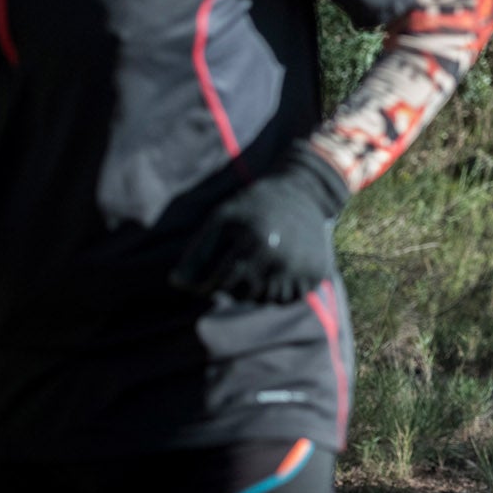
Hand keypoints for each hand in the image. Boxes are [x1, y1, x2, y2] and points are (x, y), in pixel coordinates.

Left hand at [171, 144, 348, 303]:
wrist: (305, 193)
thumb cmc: (254, 205)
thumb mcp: (221, 218)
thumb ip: (196, 251)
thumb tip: (176, 284)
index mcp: (252, 241)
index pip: (215, 284)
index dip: (205, 284)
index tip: (205, 277)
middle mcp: (279, 257)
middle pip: (240, 294)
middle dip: (232, 286)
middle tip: (238, 265)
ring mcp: (300, 268)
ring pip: (264, 300)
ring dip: (255, 289)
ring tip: (259, 264)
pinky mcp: (316, 276)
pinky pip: (286, 299)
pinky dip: (278, 291)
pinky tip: (279, 268)